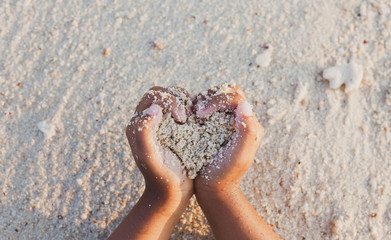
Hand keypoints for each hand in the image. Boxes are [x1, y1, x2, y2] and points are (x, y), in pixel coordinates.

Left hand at [126, 86, 192, 200]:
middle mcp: (148, 121)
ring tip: (193, 115)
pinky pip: (183, 108)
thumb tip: (153, 107)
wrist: (173, 192)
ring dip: (185, 101)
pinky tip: (199, 118)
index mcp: (138, 124)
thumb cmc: (162, 176)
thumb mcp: (150, 157)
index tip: (182, 118)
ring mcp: (162, 123)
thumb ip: (145, 132)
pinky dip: (192, 108)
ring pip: (173, 98)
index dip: (170, 101)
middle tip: (187, 116)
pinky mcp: (175, 128)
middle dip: (178, 98)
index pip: (153, 97)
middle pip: (162, 93)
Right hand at [191, 85, 277, 239]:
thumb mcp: (238, 155)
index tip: (201, 113)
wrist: (213, 189)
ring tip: (193, 113)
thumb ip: (247, 131)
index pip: (235, 98)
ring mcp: (227, 122)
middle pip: (229, 92)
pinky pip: (208, 107)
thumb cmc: (224, 174)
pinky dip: (198, 107)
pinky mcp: (214, 125)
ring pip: (218, 97)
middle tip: (197, 111)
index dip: (217, 100)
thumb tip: (245, 104)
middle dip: (211, 97)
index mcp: (249, 125)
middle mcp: (240, 120)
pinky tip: (189, 117)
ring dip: (204, 100)